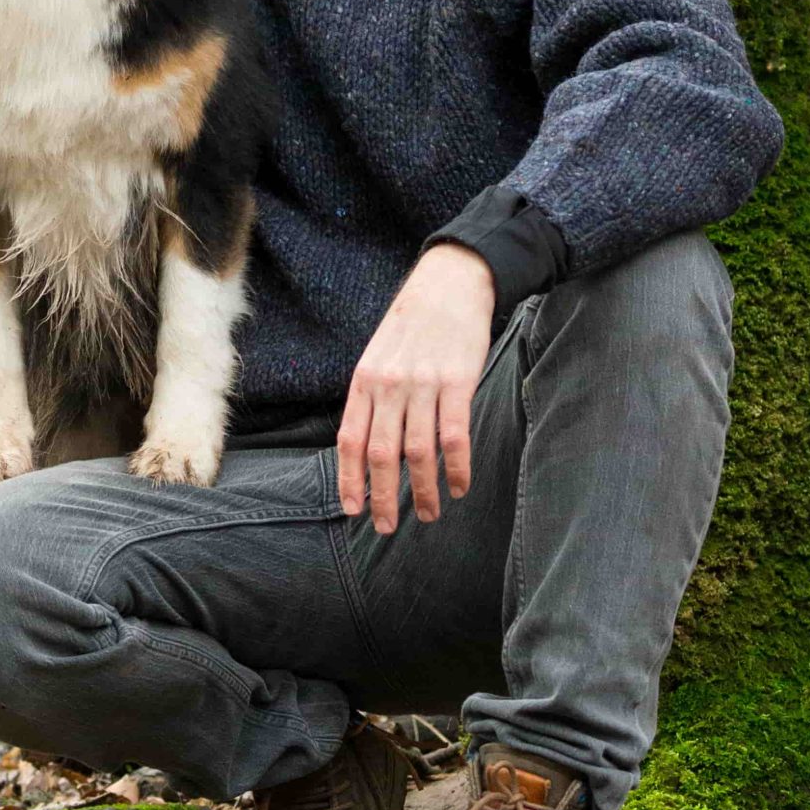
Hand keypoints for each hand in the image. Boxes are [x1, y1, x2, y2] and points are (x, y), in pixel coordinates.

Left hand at [337, 244, 493, 534]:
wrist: (450, 282)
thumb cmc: (412, 323)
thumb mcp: (378, 354)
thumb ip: (370, 397)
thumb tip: (363, 446)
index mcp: (364, 380)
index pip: (349, 440)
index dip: (349, 480)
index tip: (353, 511)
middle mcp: (389, 385)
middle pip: (380, 455)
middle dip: (383, 498)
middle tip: (388, 528)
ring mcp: (423, 384)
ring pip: (418, 453)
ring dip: (424, 491)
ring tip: (431, 514)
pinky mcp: (458, 381)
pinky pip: (455, 436)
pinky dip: (457, 468)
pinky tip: (460, 486)